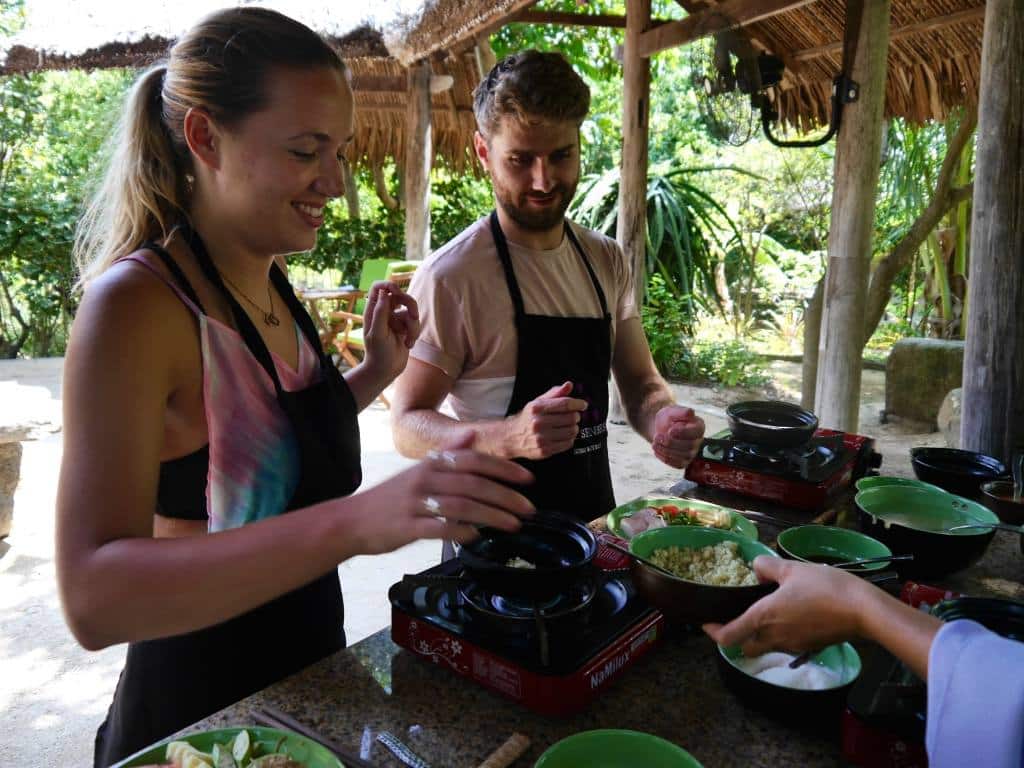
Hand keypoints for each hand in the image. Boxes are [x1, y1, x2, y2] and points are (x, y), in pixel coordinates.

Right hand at [345, 431, 535, 553]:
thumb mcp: (418, 470)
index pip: (473, 460)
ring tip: (514, 525)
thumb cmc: (391, 498)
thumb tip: (472, 434)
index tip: (527, 480)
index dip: (502, 469)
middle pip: (473, 484)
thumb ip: (447, 452)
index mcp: (431, 464)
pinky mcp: (407, 526)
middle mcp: (425, 479)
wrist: (352, 520)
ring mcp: (415, 503)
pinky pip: (439, 528)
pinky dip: (461, 531)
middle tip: (529, 508)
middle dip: (505, 495)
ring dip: (492, 516)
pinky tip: (477, 537)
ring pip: (462, 506)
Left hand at [361, 280, 420, 382]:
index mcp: (373, 311)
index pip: (378, 287)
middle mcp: (384, 312)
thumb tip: (384, 292)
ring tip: (408, 339)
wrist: (386, 371)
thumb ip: (380, 312)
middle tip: (413, 317)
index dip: (389, 285)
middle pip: (401, 295)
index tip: (397, 292)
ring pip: (411, 310)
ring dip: (413, 326)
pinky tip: (408, 345)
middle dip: (410, 305)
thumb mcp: (378, 333)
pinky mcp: (405, 327)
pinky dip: (414, 334)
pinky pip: (415, 322)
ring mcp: (395, 319)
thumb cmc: (378, 353)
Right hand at [506, 381, 587, 459]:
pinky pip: (568, 443)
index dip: (577, 404)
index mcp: (537, 408)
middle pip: (571, 418)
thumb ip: (554, 393)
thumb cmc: (528, 418)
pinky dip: (569, 439)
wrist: (511, 437)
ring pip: (571, 431)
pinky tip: (563, 436)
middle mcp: (538, 423)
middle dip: (575, 416)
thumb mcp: (538, 402)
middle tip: (572, 417)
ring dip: (574, 428)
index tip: (583, 405)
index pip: (564, 404)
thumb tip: (569, 385)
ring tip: (568, 426)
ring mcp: (541, 438)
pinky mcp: (545, 450)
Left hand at [652, 405, 704, 467]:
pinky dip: (665, 458)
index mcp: (699, 426)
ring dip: (666, 450)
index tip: (670, 430)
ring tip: (655, 442)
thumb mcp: (672, 411)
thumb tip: (690, 412)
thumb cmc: (669, 418)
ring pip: (683, 457)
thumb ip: (681, 412)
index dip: (683, 433)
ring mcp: (692, 453)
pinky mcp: (684, 462)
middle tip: (657, 436)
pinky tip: (657, 450)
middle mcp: (698, 441)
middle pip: (689, 446)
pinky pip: (678, 464)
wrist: (661, 428)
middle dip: (671, 442)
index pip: (696, 432)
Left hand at [702, 557, 870, 656]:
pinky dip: (782, 634)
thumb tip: (756, 567)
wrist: (864, 611)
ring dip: (761, 635)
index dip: (713, 632)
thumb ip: (768, 567)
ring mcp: (793, 645)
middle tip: (740, 618)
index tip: (706, 624)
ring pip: (767, 646)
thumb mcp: (792, 569)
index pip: (729, 636)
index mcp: (763, 617)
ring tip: (768, 612)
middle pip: (746, 646)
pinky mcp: (810, 647)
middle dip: (739, 636)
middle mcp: (774, 637)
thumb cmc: (825, 587)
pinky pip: (787, 644)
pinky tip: (793, 615)